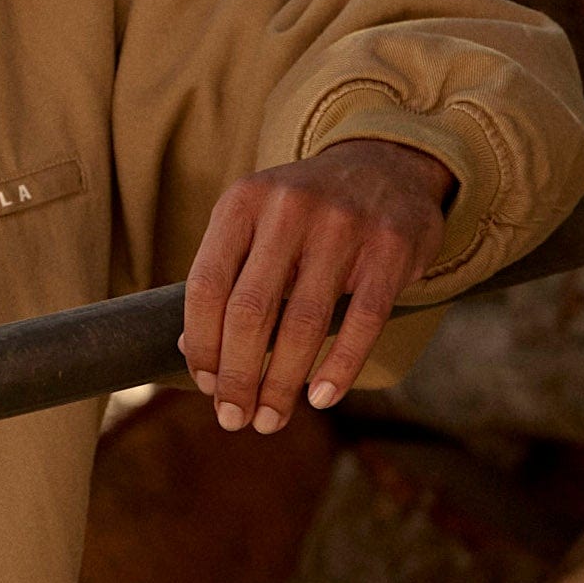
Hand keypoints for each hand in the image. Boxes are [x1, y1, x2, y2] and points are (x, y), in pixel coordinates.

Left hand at [178, 139, 454, 433]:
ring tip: (270, 419)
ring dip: (282, 383)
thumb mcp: (254, 222)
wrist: (386, 163)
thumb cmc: (304, 213)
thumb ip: (226, 275)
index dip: (201, 345)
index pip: (206, 286)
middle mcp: (289, 208)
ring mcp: (344, 224)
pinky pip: (362, 321)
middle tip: (234, 418)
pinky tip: (319, 398)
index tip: (206, 385)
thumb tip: (191, 350)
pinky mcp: (391, 247)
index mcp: (243, 202)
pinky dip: (338, 368)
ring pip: (304, 323)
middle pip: (250, 312)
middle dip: (238, 376)